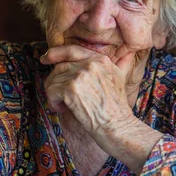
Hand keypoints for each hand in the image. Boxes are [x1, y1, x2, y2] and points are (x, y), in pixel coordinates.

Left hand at [41, 45, 162, 173]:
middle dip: (54, 82)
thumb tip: (129, 53)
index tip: (45, 58)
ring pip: (53, 80)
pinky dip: (53, 102)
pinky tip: (63, 110)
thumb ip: (121, 64)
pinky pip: (51, 91)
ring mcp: (80, 75)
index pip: (73, 50)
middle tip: (58, 97)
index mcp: (101, 60)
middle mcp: (91, 64)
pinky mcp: (71, 89)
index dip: (56, 53)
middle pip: (60, 66)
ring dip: (54, 95)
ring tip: (64, 106)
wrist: (117, 125)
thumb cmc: (117, 107)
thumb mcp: (122, 79)